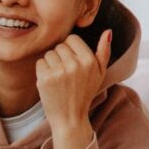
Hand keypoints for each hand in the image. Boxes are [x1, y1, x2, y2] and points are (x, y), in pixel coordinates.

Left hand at [36, 30, 110, 148]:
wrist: (70, 117)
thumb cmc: (84, 93)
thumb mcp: (100, 73)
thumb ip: (104, 51)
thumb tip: (108, 31)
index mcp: (89, 60)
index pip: (72, 38)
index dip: (70, 49)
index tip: (73, 61)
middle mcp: (75, 65)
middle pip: (59, 46)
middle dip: (60, 56)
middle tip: (66, 73)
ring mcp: (59, 72)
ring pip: (48, 53)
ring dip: (51, 63)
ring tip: (59, 78)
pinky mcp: (45, 78)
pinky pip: (40, 63)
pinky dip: (42, 71)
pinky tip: (50, 82)